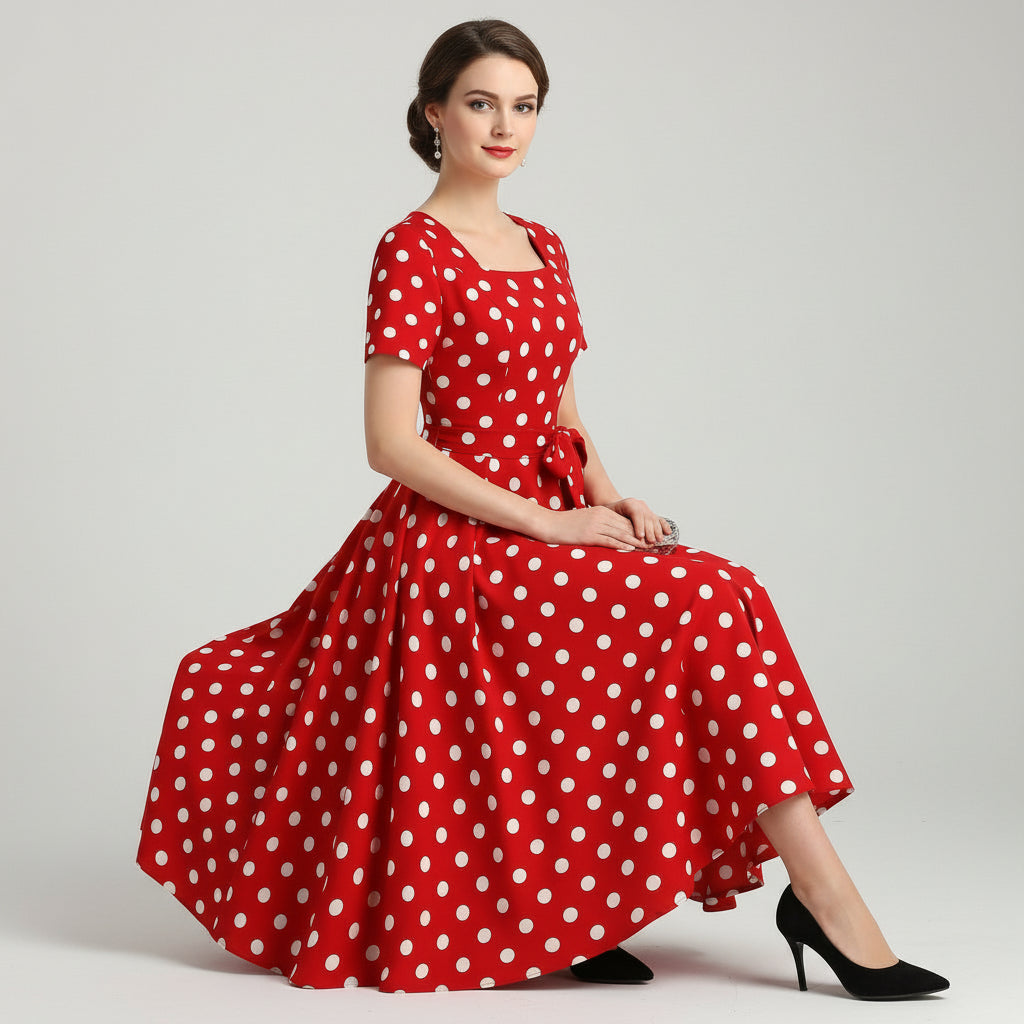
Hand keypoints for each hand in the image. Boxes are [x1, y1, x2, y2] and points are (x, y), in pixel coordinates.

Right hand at [538, 499, 671, 550]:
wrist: (548, 524)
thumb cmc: (565, 525)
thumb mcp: (585, 520)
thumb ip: (599, 525)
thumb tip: (612, 535)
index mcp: (601, 512)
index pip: (625, 521)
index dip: (638, 530)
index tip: (649, 537)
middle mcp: (601, 516)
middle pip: (626, 527)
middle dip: (641, 536)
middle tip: (654, 544)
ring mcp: (595, 525)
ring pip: (621, 534)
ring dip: (636, 542)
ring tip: (648, 548)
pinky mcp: (589, 535)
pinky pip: (609, 541)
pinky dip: (622, 545)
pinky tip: (631, 550)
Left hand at [602, 497, 672, 547]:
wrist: (613, 505)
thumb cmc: (608, 512)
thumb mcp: (607, 515)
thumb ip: (612, 522)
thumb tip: (615, 534)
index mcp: (629, 503)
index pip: (636, 513)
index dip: (639, 525)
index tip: (640, 536)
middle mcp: (639, 504)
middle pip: (647, 517)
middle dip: (650, 531)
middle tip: (651, 542)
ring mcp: (646, 508)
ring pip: (654, 519)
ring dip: (657, 530)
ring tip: (659, 540)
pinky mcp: (650, 513)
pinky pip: (659, 519)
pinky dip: (664, 525)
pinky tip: (668, 532)